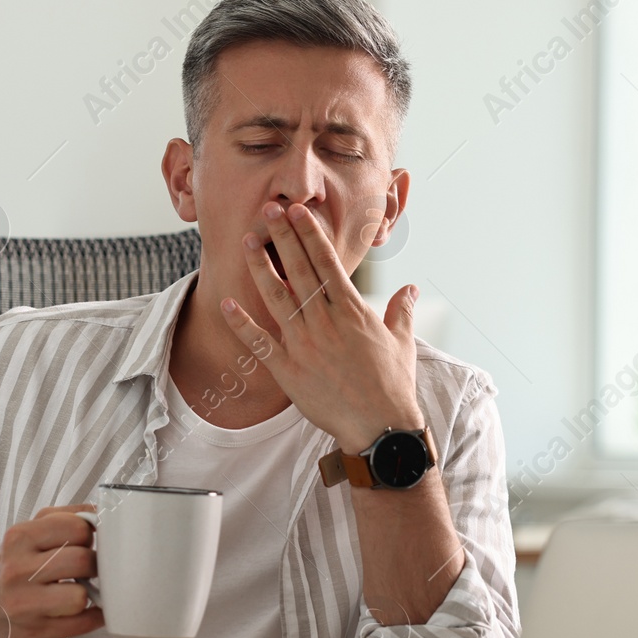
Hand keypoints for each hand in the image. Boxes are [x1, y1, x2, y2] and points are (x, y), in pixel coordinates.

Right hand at [0, 504, 102, 637]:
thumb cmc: (15, 568)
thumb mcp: (29, 534)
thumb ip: (65, 517)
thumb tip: (101, 512)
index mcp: (19, 538)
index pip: (76, 528)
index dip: (89, 535)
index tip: (85, 543)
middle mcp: (17, 571)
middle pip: (82, 561)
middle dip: (94, 565)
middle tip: (89, 568)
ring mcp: (25, 605)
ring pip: (80, 597)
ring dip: (88, 594)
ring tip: (80, 589)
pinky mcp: (36, 633)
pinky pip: (82, 624)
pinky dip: (93, 617)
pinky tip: (87, 610)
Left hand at [221, 201, 424, 452]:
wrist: (379, 428)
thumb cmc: (393, 385)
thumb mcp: (403, 342)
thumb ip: (402, 311)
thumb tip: (411, 290)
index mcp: (352, 311)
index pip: (327, 262)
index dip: (310, 234)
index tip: (298, 212)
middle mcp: (325, 322)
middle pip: (300, 270)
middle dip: (284, 237)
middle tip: (269, 209)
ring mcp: (304, 345)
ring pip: (277, 298)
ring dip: (260, 268)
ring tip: (246, 242)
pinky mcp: (288, 371)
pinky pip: (259, 343)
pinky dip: (241, 323)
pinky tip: (226, 303)